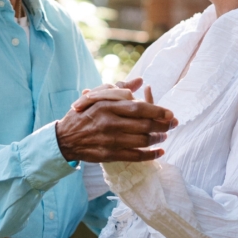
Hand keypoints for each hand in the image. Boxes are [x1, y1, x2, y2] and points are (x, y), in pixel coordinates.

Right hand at [55, 81, 177, 162]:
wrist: (64, 138)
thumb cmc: (84, 114)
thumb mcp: (97, 97)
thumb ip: (119, 88)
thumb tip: (141, 81)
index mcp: (107, 105)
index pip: (138, 107)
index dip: (157, 111)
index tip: (170, 113)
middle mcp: (109, 122)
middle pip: (143, 125)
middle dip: (163, 125)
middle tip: (173, 125)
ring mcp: (109, 140)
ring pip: (141, 140)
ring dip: (157, 139)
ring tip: (164, 136)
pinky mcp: (108, 154)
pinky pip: (135, 156)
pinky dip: (150, 155)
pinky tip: (159, 152)